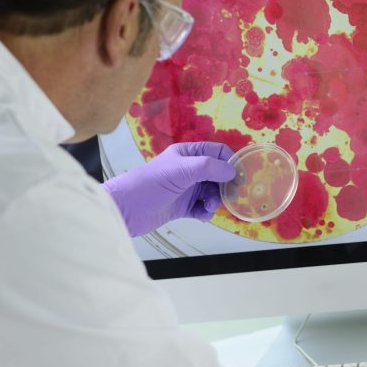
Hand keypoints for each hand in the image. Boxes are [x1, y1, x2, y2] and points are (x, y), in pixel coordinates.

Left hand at [103, 142, 235, 236]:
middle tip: (230, 195)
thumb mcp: (182, 170)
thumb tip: (231, 171)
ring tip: (208, 207)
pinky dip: (205, 212)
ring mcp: (186, 188)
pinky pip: (202, 208)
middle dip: (224, 185)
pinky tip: (201, 215)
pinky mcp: (182, 206)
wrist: (127, 210)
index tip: (239, 174)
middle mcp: (188, 170)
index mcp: (187, 154)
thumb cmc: (149, 184)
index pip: (216, 152)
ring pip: (211, 192)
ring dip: (215, 201)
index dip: (230, 161)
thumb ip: (209, 167)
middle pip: (217, 174)